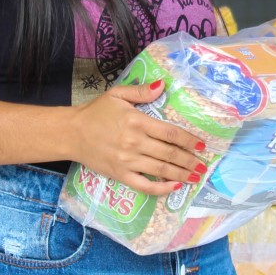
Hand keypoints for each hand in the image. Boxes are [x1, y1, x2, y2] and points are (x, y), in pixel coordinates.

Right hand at [69, 80, 207, 195]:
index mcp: (136, 121)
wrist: (71, 132)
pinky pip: (144, 185)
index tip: (201, 145)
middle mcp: (134, 142)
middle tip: (204, 165)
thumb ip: (141, 91)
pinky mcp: (120, 175)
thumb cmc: (95, 112)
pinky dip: (160, 189)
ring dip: (181, 174)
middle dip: (189, 161)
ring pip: (160, 170)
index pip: (170, 132)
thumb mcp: (117, 94)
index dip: (188, 140)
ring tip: (196, 177)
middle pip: (169, 153)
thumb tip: (162, 85)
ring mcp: (127, 161)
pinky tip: (173, 187)